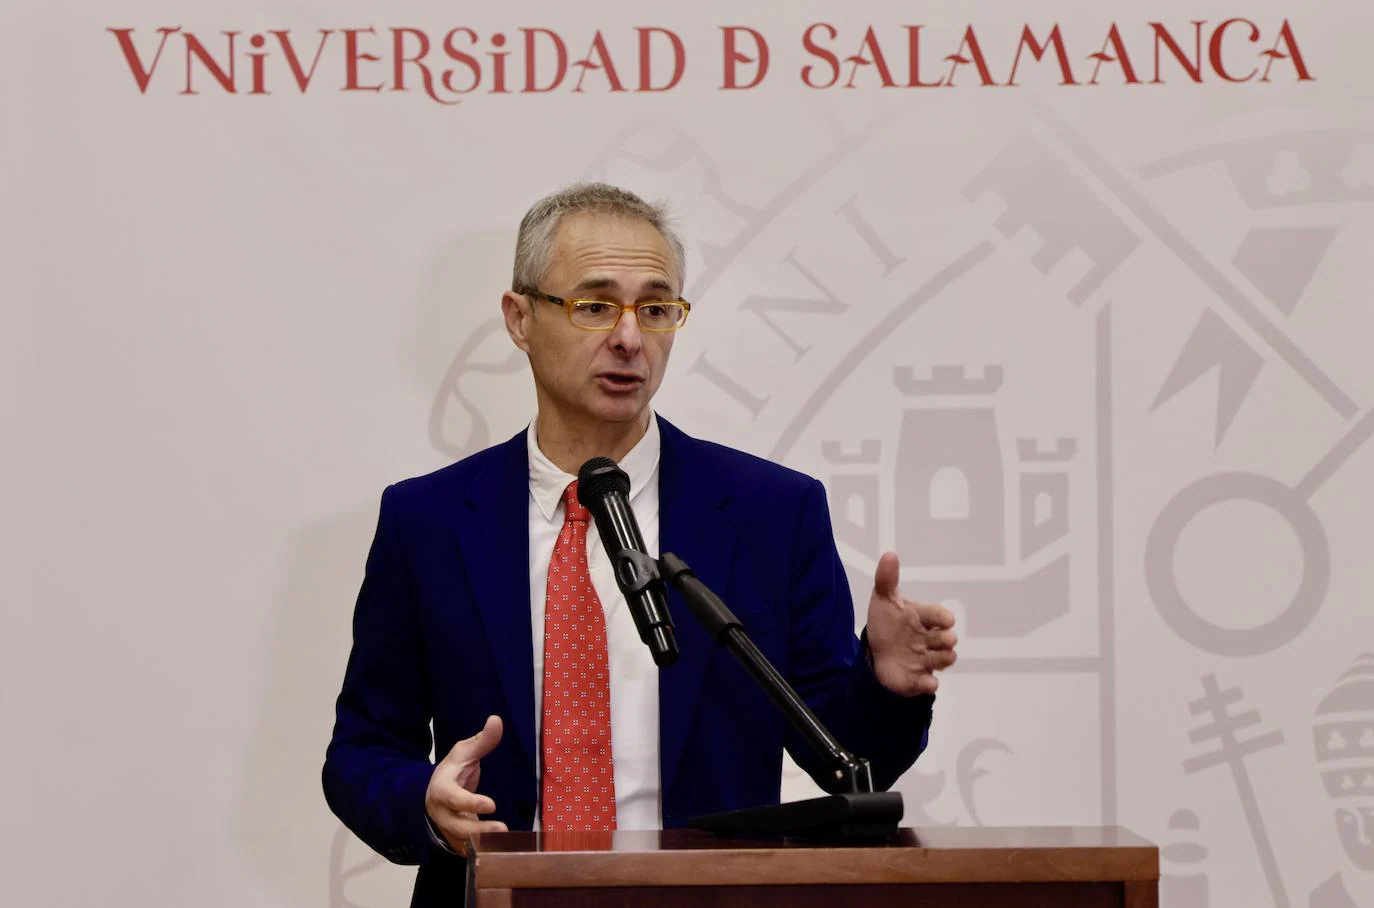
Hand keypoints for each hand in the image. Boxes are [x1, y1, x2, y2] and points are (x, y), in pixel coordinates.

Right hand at [425, 715, 508, 852]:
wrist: (433, 793)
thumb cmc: (453, 770)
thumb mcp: (464, 753)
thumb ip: (482, 741)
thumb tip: (496, 720)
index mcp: (442, 789)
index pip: (454, 799)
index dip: (471, 803)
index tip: (492, 804)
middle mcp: (442, 813)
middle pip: (458, 826)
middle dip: (480, 830)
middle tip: (503, 829)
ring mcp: (448, 829)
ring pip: (463, 842)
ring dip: (483, 844)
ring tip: (506, 842)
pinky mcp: (455, 841)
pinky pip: (467, 850)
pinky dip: (482, 853)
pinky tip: (500, 851)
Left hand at [865, 552, 957, 695]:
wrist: (876, 652)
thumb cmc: (887, 622)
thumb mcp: (883, 599)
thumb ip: (887, 578)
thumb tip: (889, 554)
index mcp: (924, 618)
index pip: (939, 615)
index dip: (942, 617)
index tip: (946, 620)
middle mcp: (929, 639)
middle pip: (945, 639)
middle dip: (946, 639)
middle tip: (944, 640)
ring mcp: (926, 659)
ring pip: (943, 660)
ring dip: (943, 659)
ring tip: (941, 657)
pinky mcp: (918, 678)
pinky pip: (928, 683)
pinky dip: (929, 684)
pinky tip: (928, 683)